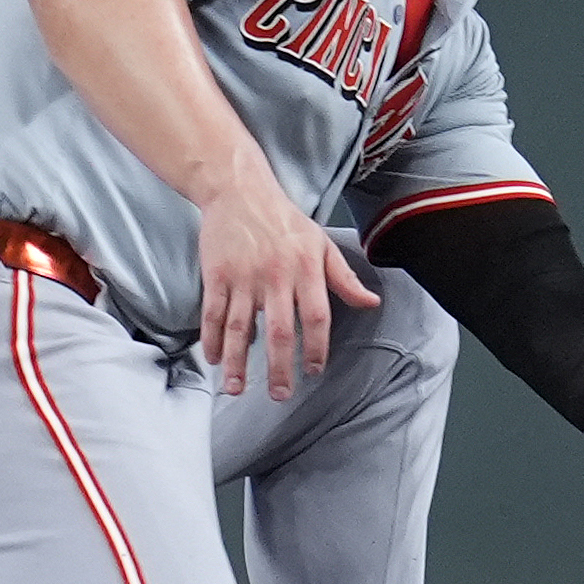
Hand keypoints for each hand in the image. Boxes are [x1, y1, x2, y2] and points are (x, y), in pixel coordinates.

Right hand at [196, 179, 379, 399]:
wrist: (238, 189)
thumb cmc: (283, 218)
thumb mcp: (321, 243)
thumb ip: (344, 277)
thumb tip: (372, 303)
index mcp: (305, 269)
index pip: (317, 318)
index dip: (317, 348)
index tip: (314, 370)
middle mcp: (275, 276)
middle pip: (279, 331)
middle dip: (279, 367)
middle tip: (280, 394)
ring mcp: (243, 277)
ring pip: (240, 328)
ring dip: (238, 362)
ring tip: (236, 388)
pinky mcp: (216, 275)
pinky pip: (213, 314)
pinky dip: (211, 339)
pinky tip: (214, 359)